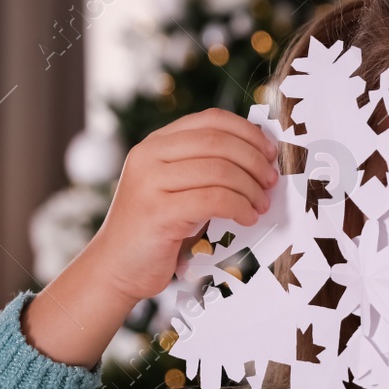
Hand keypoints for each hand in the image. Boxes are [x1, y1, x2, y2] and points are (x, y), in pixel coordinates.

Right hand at [23, 109, 277, 368]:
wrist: (117, 268)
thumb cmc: (157, 231)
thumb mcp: (177, 188)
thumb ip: (204, 168)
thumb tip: (259, 157)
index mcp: (156, 144)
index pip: (210, 120)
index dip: (247, 132)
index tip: (270, 151)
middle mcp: (149, 156)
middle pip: (218, 142)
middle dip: (254, 160)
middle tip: (271, 180)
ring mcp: (150, 182)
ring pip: (219, 170)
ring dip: (250, 187)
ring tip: (261, 204)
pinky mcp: (159, 212)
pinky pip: (214, 199)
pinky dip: (240, 207)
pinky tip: (248, 217)